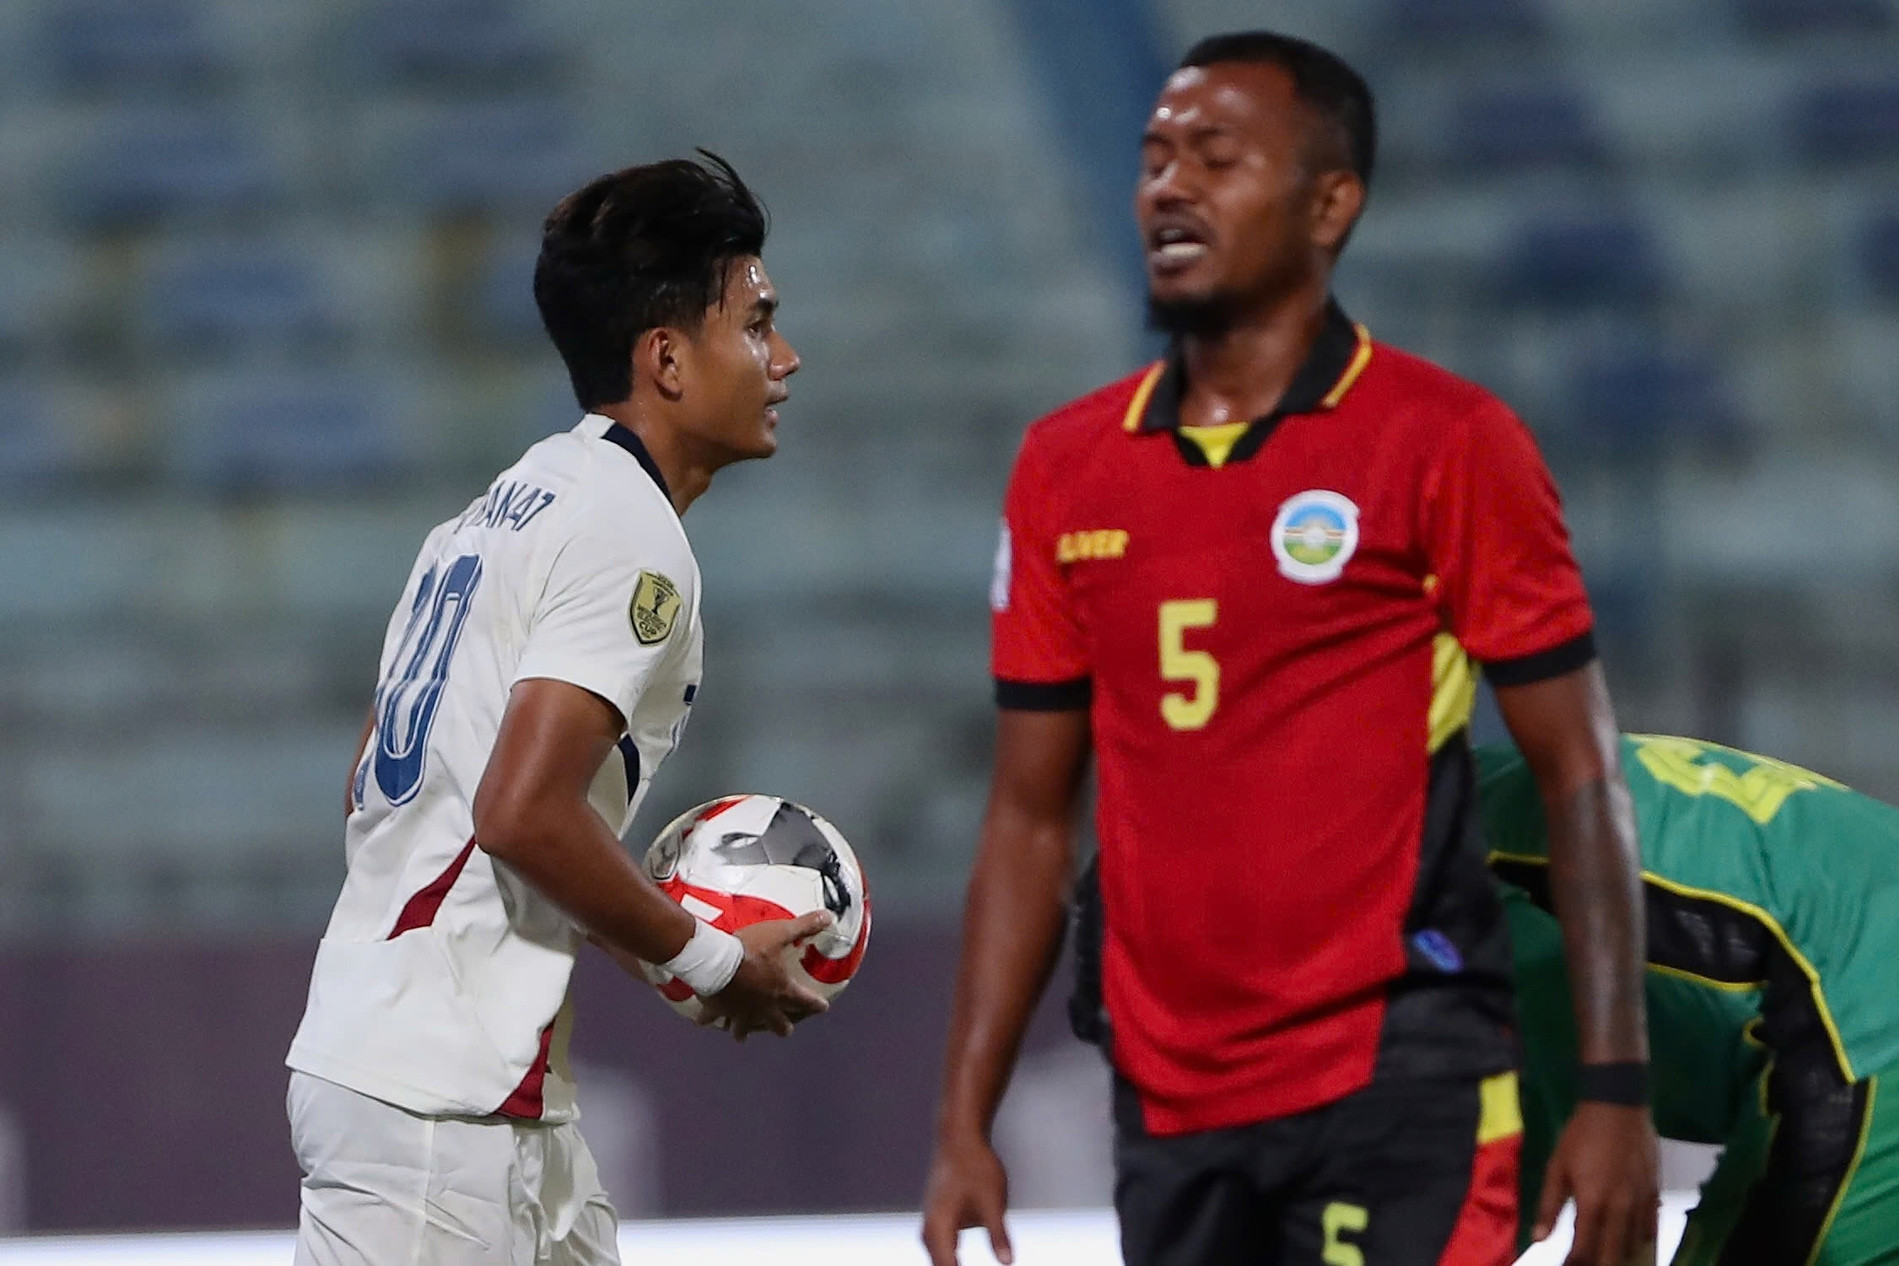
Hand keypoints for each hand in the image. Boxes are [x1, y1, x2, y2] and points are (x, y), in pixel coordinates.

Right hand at [696, 911, 832, 1040]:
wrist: (715, 959)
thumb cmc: (750, 948)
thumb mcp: (780, 933)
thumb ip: (805, 926)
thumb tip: (828, 917)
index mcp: (781, 991)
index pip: (806, 1001)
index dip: (817, 1005)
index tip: (822, 1007)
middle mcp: (763, 1008)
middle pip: (778, 1026)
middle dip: (783, 1027)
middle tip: (786, 1028)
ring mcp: (739, 1012)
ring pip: (744, 1030)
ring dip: (745, 1031)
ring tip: (743, 1034)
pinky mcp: (717, 1010)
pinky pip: (710, 1019)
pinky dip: (707, 1019)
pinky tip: (704, 1019)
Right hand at [921, 1131, 1012, 1265]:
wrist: (958, 1138)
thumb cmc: (975, 1167)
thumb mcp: (993, 1201)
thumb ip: (999, 1234)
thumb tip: (1008, 1263)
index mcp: (939, 1231)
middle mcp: (930, 1233)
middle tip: (998, 1262)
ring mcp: (933, 1227)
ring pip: (942, 1262)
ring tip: (968, 1265)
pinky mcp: (940, 1222)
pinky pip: (945, 1253)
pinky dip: (955, 1262)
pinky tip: (963, 1264)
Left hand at [1535, 1101, 1658, 1265]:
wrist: (1617, 1107)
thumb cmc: (1580, 1136)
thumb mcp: (1557, 1167)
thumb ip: (1549, 1205)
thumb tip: (1539, 1237)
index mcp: (1592, 1203)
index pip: (1584, 1249)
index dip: (1574, 1264)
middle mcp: (1620, 1209)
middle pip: (1612, 1254)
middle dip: (1597, 1264)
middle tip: (1584, 1264)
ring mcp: (1641, 1202)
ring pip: (1633, 1244)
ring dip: (1617, 1255)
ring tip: (1604, 1256)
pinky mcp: (1654, 1193)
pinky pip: (1650, 1227)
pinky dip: (1639, 1239)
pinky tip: (1629, 1240)